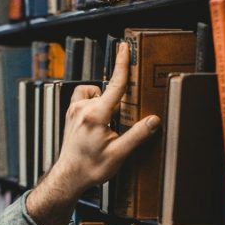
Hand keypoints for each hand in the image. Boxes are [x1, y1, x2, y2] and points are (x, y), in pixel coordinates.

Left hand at [25, 41, 160, 224]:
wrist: (69, 176)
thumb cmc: (91, 167)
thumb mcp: (119, 154)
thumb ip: (137, 135)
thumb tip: (154, 120)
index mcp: (96, 116)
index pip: (114, 85)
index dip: (122, 64)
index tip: (125, 47)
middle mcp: (83, 109)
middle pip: (109, 93)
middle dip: (119, 104)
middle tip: (118, 126)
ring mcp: (74, 110)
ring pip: (96, 94)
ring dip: (105, 103)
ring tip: (108, 125)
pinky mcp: (70, 113)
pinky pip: (85, 98)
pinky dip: (94, 103)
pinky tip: (98, 119)